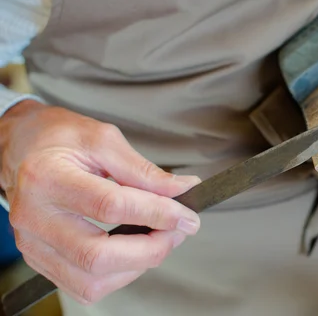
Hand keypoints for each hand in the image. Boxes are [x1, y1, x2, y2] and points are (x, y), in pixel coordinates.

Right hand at [0, 100, 200, 303]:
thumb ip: (144, 170)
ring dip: (138, 266)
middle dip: (151, 249)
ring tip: (159, 239)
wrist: (22, 148)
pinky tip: (134, 251)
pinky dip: (119, 275)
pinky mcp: (40, 260)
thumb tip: (183, 190)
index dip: (157, 213)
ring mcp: (33, 244)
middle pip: (98, 255)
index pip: (110, 206)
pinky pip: (84, 287)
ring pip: (92, 280)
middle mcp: (34, 217)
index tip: (186, 215)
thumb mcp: (104, 140)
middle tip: (177, 231)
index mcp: (48, 178)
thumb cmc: (60, 140)